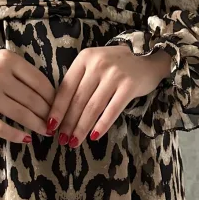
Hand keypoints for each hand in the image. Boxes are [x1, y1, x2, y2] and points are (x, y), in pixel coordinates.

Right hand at [0, 49, 55, 142]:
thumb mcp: (4, 63)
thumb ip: (23, 74)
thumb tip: (51, 96)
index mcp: (8, 60)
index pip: (40, 82)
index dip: (53, 98)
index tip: (58, 107)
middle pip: (33, 99)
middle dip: (48, 114)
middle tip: (55, 123)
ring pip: (21, 114)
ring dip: (37, 125)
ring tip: (46, 131)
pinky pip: (1, 127)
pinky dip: (16, 135)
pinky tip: (27, 139)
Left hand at [46, 45, 172, 146]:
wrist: (148, 58)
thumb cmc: (115, 66)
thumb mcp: (94, 65)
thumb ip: (79, 81)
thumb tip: (60, 112)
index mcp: (85, 58)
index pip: (66, 88)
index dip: (57, 109)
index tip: (51, 126)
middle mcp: (98, 64)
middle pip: (78, 100)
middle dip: (68, 123)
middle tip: (62, 139)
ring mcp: (115, 74)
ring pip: (93, 107)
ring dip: (82, 127)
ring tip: (75, 141)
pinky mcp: (129, 85)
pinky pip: (112, 110)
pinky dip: (102, 125)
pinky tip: (94, 136)